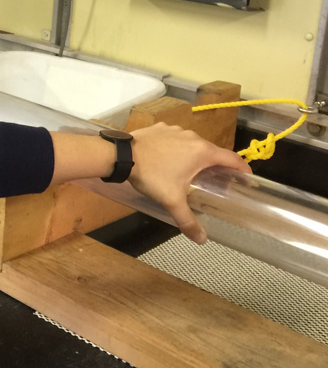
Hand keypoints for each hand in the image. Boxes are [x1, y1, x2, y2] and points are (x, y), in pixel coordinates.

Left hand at [127, 122, 251, 244]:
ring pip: (192, 144)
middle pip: (212, 151)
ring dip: (195, 156)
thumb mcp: (172, 201)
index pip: (232, 159)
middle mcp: (193, 137)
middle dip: (216, 166)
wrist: (121, 155)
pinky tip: (169, 160)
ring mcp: (176, 130)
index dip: (242, 169)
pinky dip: (176, 148)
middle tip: (217, 181)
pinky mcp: (161, 127)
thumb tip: (201, 239)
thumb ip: (188, 220)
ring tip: (191, 172)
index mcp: (202, 152)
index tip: (247, 179)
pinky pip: (175, 138)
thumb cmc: (151, 176)